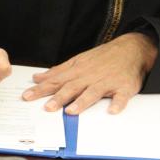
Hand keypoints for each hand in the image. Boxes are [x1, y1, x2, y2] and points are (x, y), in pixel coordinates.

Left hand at [23, 32, 157, 114]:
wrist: (131, 49)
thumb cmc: (102, 58)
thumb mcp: (78, 61)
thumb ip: (58, 71)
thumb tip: (38, 78)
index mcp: (78, 70)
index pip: (56, 81)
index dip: (41, 89)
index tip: (27, 96)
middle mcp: (90, 76)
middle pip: (72, 87)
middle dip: (58, 97)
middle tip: (47, 108)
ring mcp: (107, 81)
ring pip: (93, 92)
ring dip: (82, 101)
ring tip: (71, 111)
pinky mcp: (124, 87)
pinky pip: (121, 97)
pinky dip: (117, 103)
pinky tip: (112, 110)